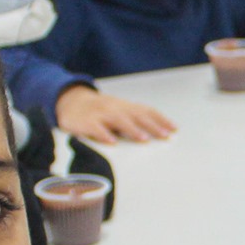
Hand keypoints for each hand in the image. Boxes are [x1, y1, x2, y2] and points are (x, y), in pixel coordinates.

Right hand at [56, 86, 175, 143]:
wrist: (69, 102)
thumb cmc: (99, 111)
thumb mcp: (118, 111)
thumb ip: (134, 119)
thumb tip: (158, 132)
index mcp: (124, 106)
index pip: (146, 110)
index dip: (160, 119)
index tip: (174, 129)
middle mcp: (115, 108)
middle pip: (136, 115)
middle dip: (152, 126)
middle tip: (165, 136)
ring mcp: (100, 114)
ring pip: (118, 120)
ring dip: (132, 129)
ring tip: (144, 139)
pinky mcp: (85, 122)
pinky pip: (95, 128)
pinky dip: (103, 134)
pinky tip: (112, 142)